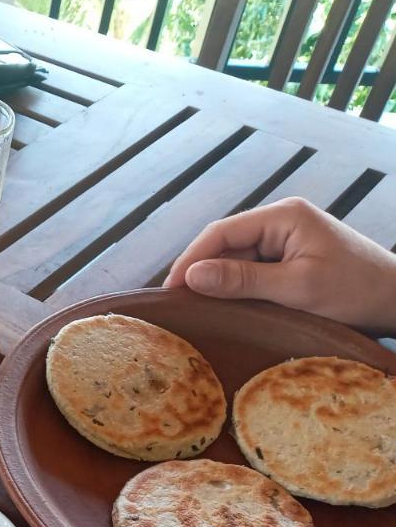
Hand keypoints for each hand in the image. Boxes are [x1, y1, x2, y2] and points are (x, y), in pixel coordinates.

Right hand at [164, 198, 395, 335]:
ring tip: (196, 310)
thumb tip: (191, 276)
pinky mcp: (291, 259)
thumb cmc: (356, 291)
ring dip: (219, 284)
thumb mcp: (297, 288)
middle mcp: (281, 221)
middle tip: (178, 306)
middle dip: (201, 273)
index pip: (221, 233)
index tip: (170, 291)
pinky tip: (225, 308)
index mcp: (283, 216)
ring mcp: (286, 240)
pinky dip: (238, 289)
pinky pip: (253, 271)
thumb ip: (243, 281)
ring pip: (237, 260)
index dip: (190, 260)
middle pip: (226, 245)